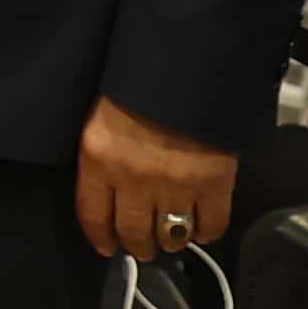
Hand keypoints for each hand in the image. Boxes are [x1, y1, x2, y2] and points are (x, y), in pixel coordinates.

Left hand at [76, 95, 241, 261]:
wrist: (189, 61)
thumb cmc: (137, 80)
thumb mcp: (101, 116)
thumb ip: (101, 155)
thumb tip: (104, 189)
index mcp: (98, 159)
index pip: (92, 215)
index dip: (100, 237)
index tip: (106, 246)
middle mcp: (134, 180)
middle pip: (133, 232)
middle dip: (137, 245)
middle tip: (142, 247)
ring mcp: (176, 185)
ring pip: (170, 235)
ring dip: (169, 242)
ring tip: (170, 239)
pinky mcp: (215, 184)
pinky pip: (211, 225)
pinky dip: (205, 232)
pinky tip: (200, 229)